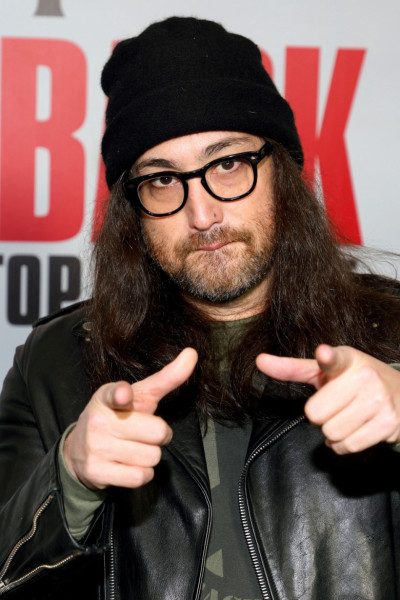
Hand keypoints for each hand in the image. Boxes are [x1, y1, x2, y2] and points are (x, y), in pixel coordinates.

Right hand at [63, 348, 197, 488]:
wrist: (80, 450)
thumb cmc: (119, 416)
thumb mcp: (139, 395)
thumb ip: (167, 377)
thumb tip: (193, 353)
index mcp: (107, 396)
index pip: (115, 393)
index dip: (121, 395)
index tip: (124, 396)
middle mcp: (99, 420)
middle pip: (157, 432)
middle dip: (160, 435)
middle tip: (144, 433)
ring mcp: (96, 447)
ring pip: (152, 456)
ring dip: (151, 455)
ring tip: (133, 448)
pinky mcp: (98, 472)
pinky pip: (141, 476)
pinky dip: (143, 473)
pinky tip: (128, 464)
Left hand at [256, 345, 399, 453]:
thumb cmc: (354, 382)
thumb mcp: (325, 371)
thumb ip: (292, 368)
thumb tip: (259, 360)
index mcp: (346, 360)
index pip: (334, 359)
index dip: (327, 357)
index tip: (324, 354)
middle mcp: (364, 377)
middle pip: (316, 414)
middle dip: (321, 416)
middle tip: (337, 406)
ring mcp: (379, 401)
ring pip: (331, 433)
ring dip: (333, 433)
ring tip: (347, 417)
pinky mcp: (388, 424)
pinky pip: (347, 446)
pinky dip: (344, 445)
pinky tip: (355, 429)